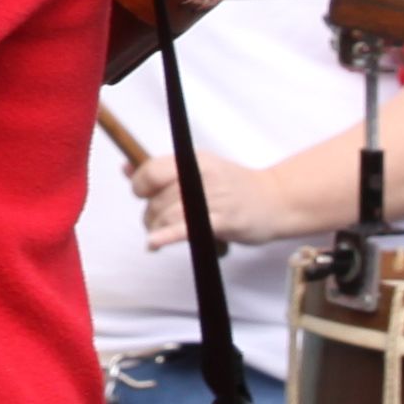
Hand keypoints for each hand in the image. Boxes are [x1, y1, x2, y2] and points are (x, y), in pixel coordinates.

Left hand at [131, 148, 303, 250]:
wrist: (276, 199)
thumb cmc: (235, 187)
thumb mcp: (199, 168)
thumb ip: (162, 170)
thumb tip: (126, 168)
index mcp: (192, 160)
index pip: (151, 171)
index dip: (139, 186)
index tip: (143, 196)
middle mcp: (200, 175)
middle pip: (157, 200)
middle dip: (150, 217)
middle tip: (156, 225)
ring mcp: (212, 197)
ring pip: (168, 216)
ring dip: (159, 231)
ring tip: (161, 238)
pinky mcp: (223, 220)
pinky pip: (189, 228)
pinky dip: (168, 236)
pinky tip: (154, 243)